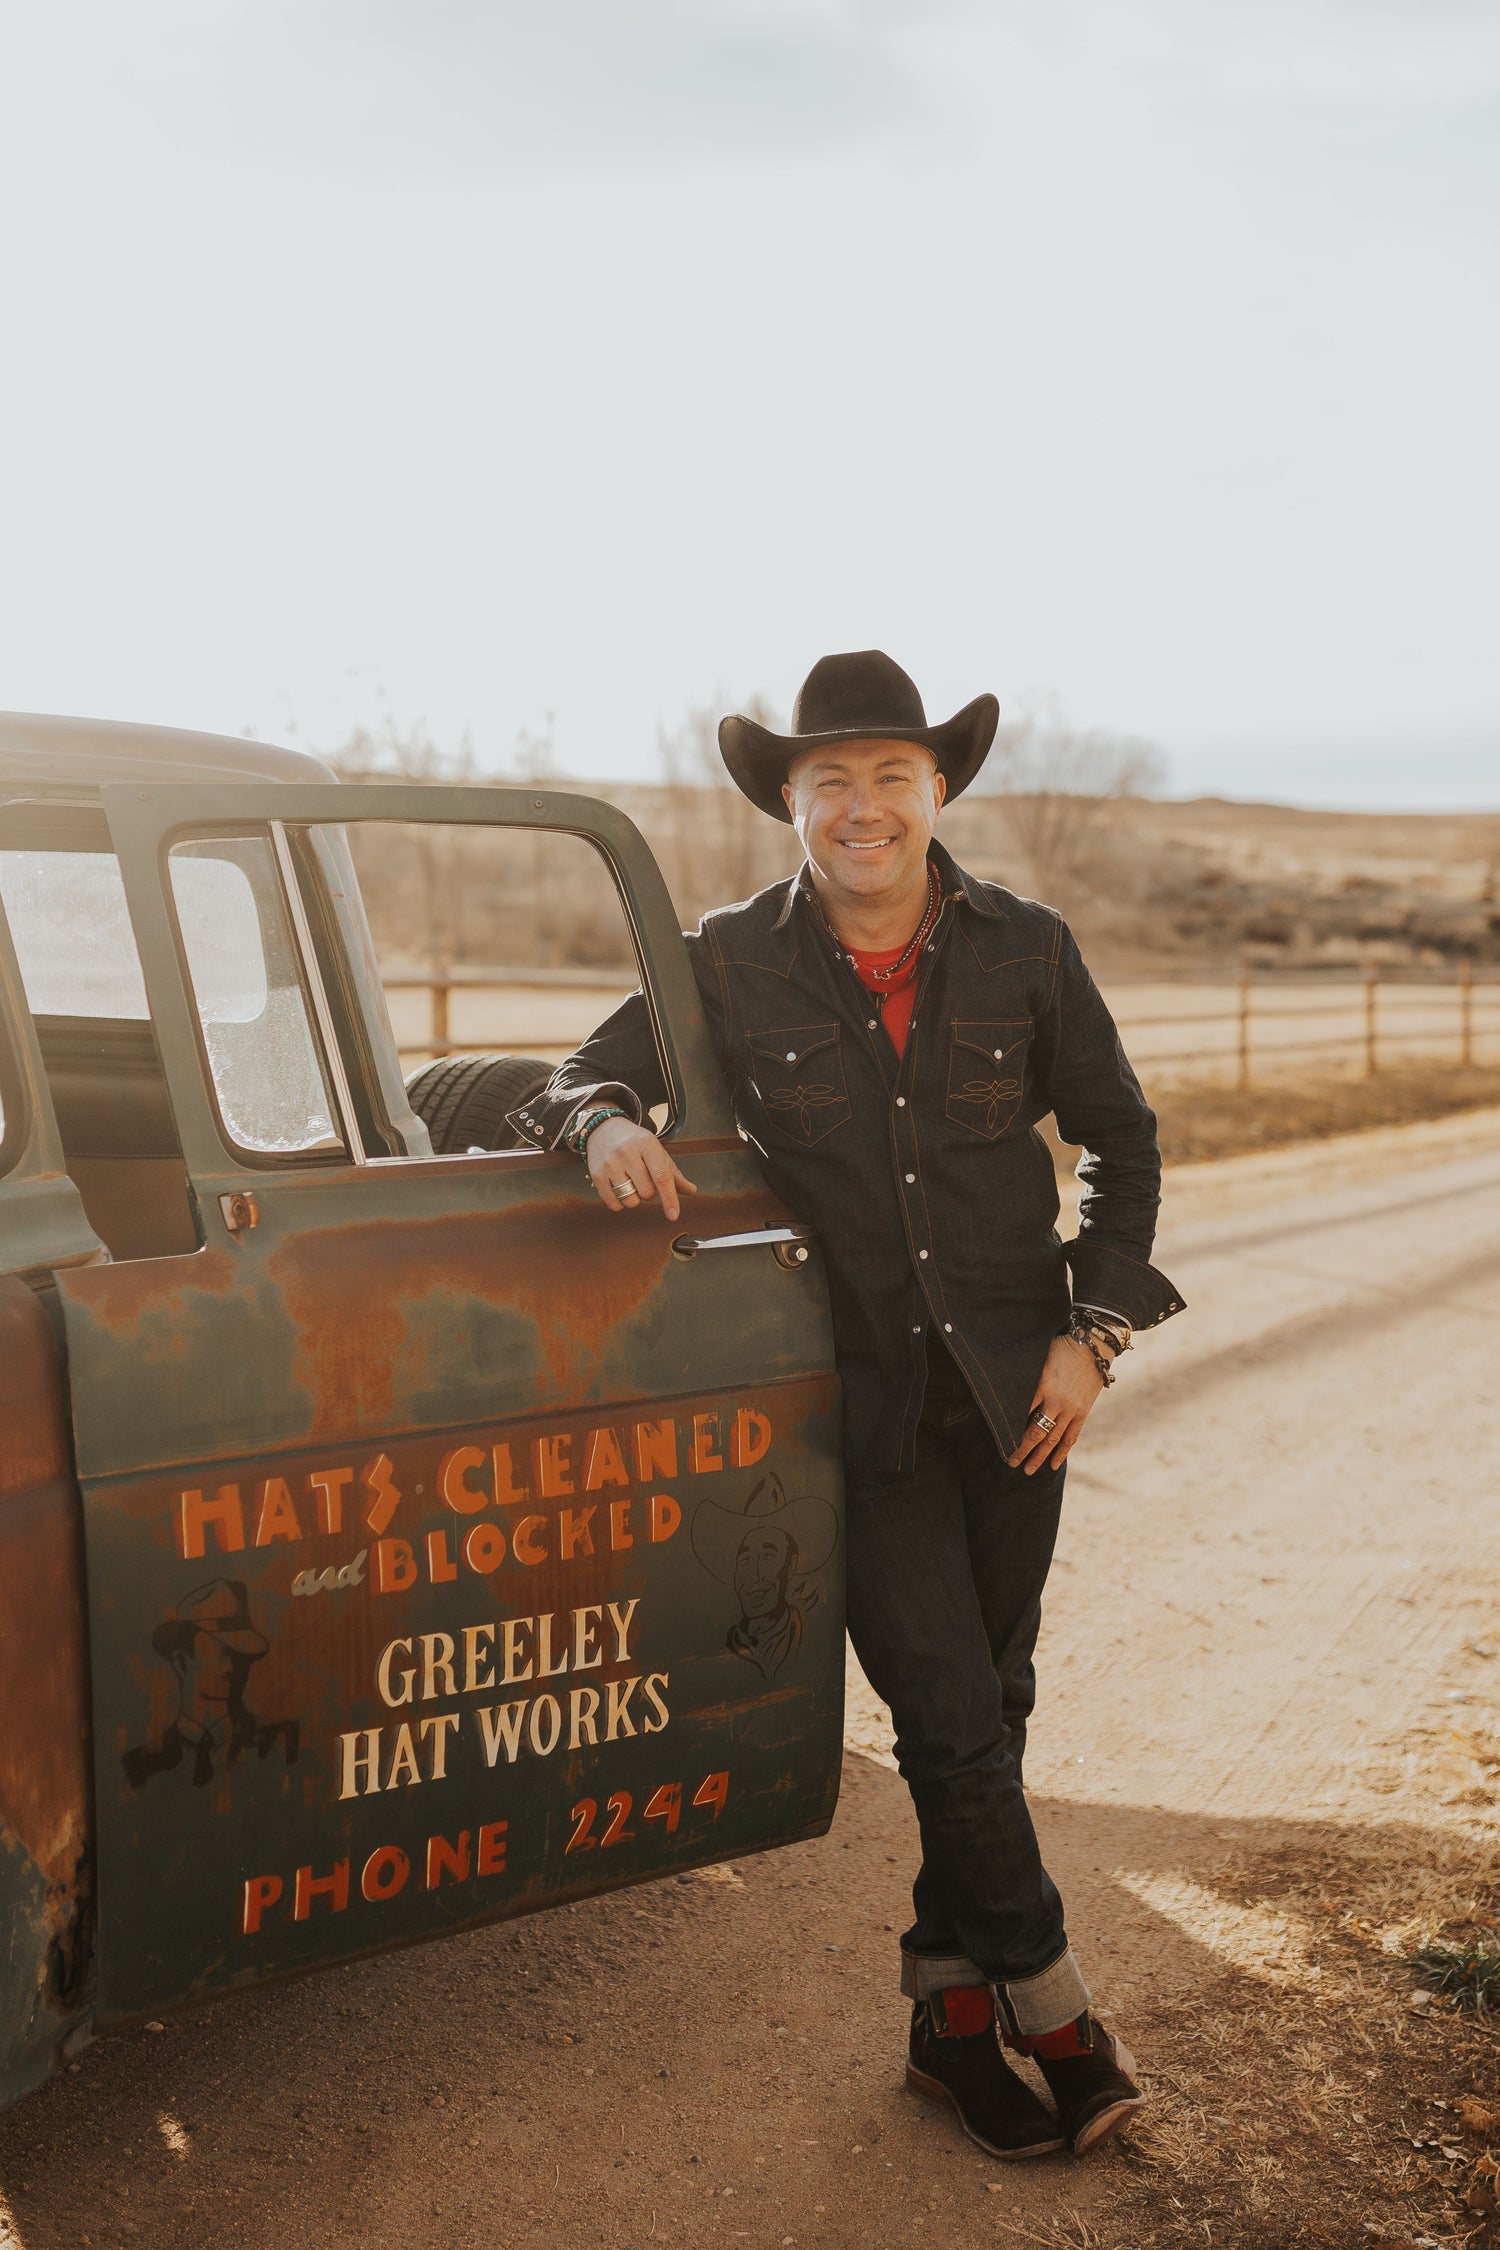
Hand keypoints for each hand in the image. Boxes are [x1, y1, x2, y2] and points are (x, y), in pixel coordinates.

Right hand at [585, 1118, 697, 1223]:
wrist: (604, 1129)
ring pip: (630, 1201)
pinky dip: (620, 1203)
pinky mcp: (597, 1175)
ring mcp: (610, 1164)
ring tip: (630, 1181)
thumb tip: (692, 1191)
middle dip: (649, 1192)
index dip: (669, 1198)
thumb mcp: (656, 1151)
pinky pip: (614, 1204)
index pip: (661, 1175)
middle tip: (642, 1177)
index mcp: (648, 1145)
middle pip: (647, 1192)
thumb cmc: (635, 1143)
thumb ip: (673, 1173)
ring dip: (634, 1198)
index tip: (673, 1215)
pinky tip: (618, 1187)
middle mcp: (627, 1153)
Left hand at [1007, 1334, 1108, 1474]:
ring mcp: (1071, 1409)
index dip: (1011, 1429)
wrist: (1094, 1346)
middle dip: (1022, 1449)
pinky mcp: (1082, 1412)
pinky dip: (1062, 1451)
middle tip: (1011, 1463)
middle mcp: (1056, 1401)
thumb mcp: (1039, 1359)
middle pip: (1036, 1431)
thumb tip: (1009, 1391)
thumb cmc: (1062, 1347)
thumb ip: (1028, 1378)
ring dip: (1040, 1456)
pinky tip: (1053, 1464)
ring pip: (1053, 1438)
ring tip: (1029, 1470)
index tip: (1000, 1441)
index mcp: (1042, 1386)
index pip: (1022, 1413)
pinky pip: (1071, 1436)